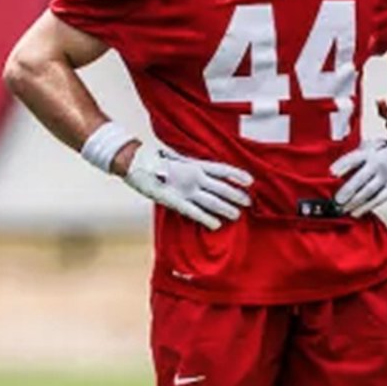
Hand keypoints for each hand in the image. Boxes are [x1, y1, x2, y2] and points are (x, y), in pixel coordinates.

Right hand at [122, 144, 252, 230]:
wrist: (135, 162)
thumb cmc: (157, 161)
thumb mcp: (180, 160)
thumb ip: (194, 168)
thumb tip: (206, 174)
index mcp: (195, 164)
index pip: (222, 169)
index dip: (237, 174)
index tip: (251, 181)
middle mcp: (194, 175)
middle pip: (221, 187)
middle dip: (236, 195)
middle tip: (248, 202)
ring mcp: (185, 188)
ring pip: (211, 201)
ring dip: (225, 209)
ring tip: (237, 216)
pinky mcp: (174, 200)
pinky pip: (194, 212)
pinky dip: (206, 219)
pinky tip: (216, 225)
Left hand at [331, 135, 386, 216]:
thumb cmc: (385, 149)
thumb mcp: (369, 145)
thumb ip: (354, 155)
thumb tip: (334, 168)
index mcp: (369, 151)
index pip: (353, 158)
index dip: (341, 165)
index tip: (331, 173)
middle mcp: (378, 164)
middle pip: (360, 179)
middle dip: (347, 191)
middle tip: (336, 200)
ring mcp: (386, 176)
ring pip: (368, 192)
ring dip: (354, 202)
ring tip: (342, 209)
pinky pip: (378, 199)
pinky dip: (366, 207)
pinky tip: (355, 212)